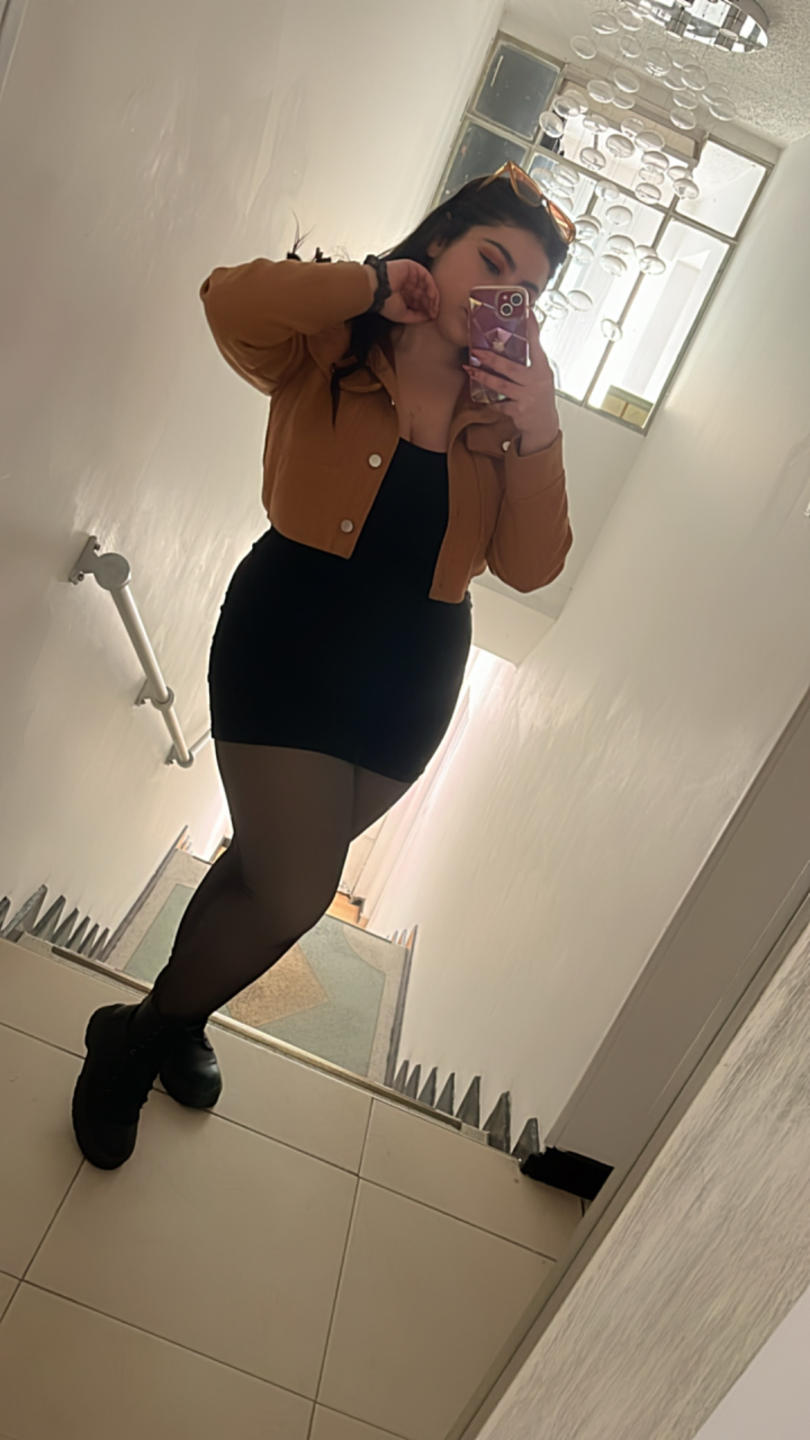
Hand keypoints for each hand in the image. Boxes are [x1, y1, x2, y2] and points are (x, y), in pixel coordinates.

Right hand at [377, 259, 439, 324]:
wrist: (376, 290)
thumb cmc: (385, 303)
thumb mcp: (402, 315)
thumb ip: (416, 316)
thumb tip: (429, 317)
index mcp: (403, 295)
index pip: (419, 301)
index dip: (427, 309)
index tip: (432, 316)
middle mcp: (407, 285)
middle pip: (424, 293)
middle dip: (431, 303)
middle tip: (434, 312)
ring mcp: (410, 275)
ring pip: (426, 285)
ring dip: (432, 295)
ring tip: (434, 305)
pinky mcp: (411, 267)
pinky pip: (425, 276)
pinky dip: (430, 285)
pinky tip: (432, 296)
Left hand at [463, 310, 558, 449]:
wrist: (544, 423)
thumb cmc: (540, 395)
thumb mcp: (541, 376)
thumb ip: (531, 361)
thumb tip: (518, 340)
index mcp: (543, 369)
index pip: (537, 345)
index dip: (532, 329)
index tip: (527, 312)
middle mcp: (536, 382)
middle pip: (510, 368)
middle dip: (491, 359)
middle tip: (476, 351)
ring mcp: (527, 397)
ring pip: (500, 386)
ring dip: (484, 377)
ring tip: (471, 370)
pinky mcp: (518, 411)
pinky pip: (499, 404)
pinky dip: (490, 401)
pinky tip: (482, 396)